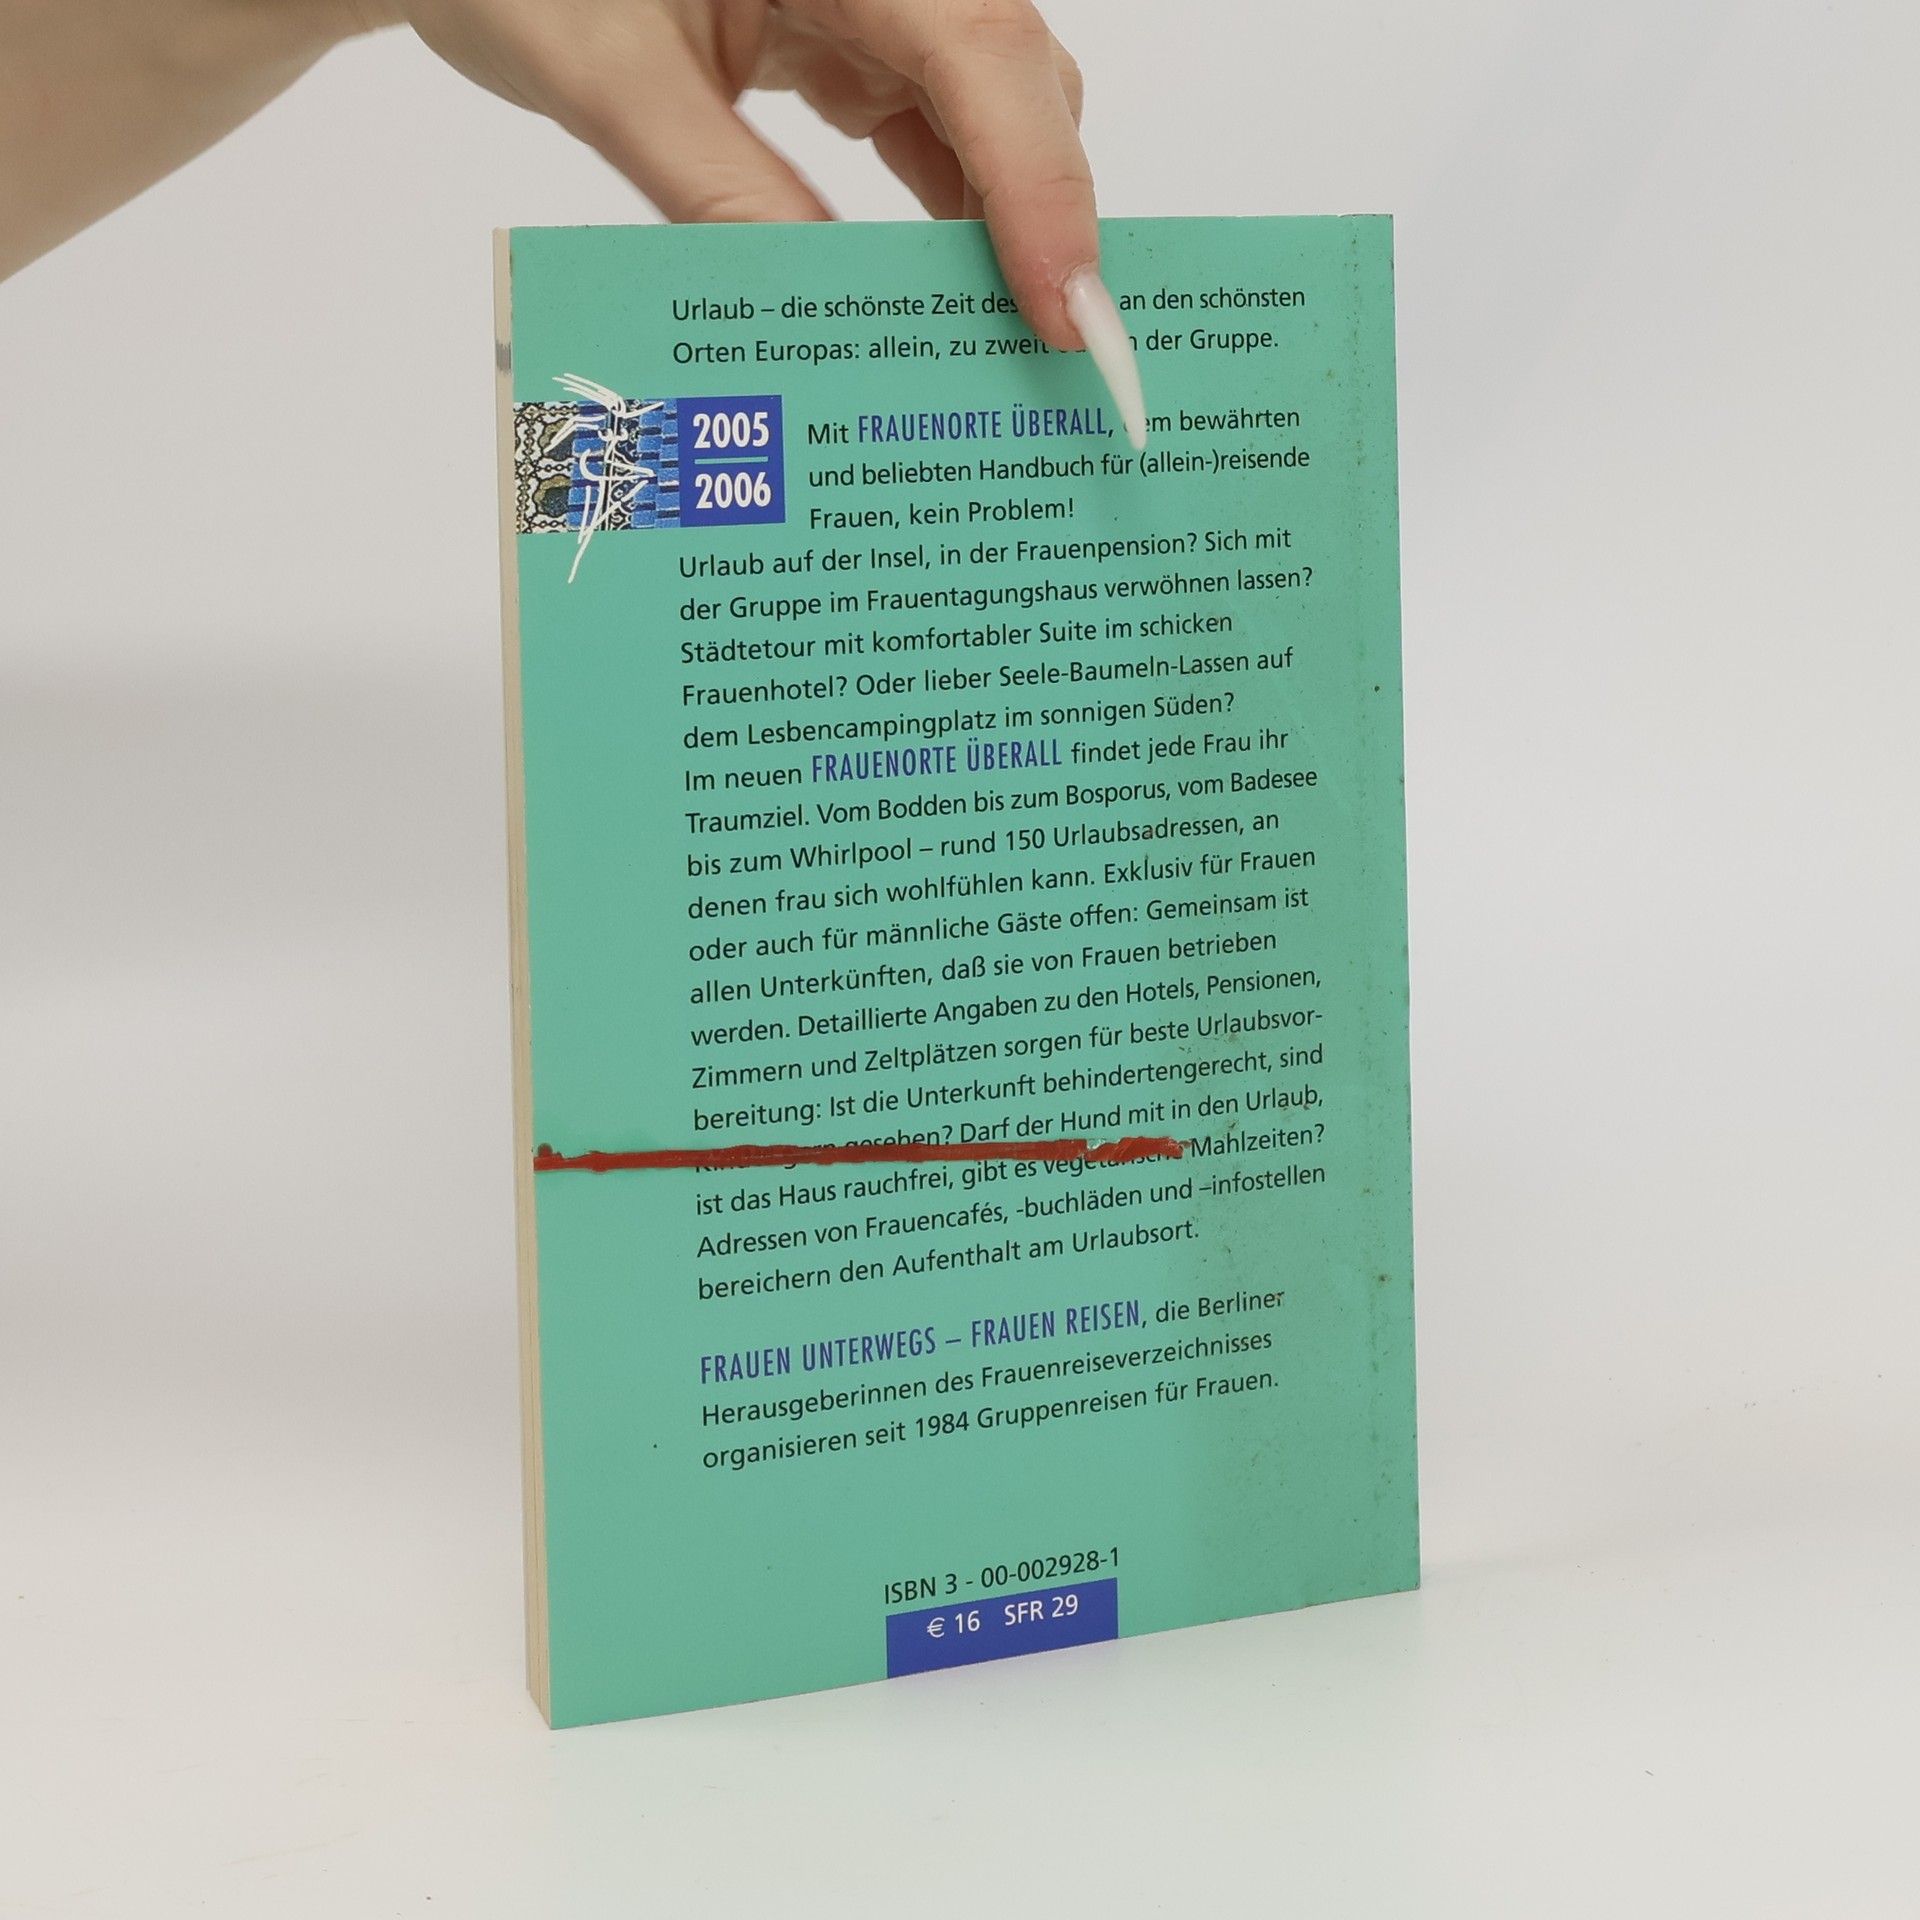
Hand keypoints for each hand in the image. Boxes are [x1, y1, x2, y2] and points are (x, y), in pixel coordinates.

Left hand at [365, 0, 1096, 349]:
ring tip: (996, 345)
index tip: (1065, 314)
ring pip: (988, 115)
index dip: (1041, 187)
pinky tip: (933, 296)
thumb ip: (722, 191)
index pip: (984, 50)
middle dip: (1039, 219)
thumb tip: (825, 314)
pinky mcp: (850, 43)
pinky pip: (931, 131)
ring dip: (995, 230)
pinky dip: (943, 217)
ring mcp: (874, 3)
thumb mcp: (611, 79)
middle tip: (1047, 361)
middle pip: (1014, 83)